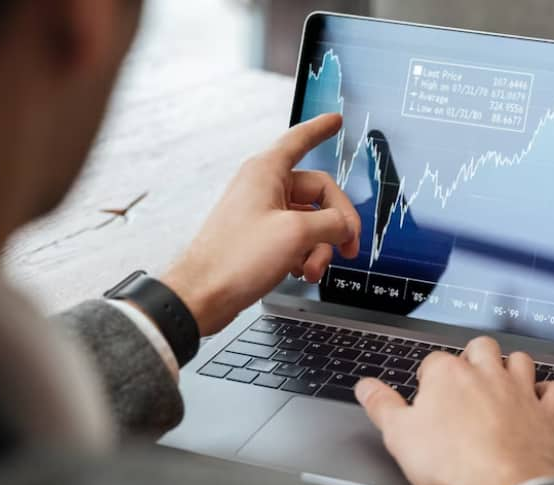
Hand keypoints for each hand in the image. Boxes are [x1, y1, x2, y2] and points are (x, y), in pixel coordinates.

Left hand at [162, 113, 360, 334]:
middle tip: (348, 247)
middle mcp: (264, 188)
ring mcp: (263, 214)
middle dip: (336, 223)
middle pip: (318, 193)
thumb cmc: (236, 258)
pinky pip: (297, 239)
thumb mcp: (296, 234)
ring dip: (320, 247)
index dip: (320, 130)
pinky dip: (306, 255)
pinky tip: (302, 271)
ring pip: (311, 221)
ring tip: (314, 268)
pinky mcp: (261, 239)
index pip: (300, 140)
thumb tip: (346, 226)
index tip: (334, 121)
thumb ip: (332, 223)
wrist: (204, 294)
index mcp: (267, 172)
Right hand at [355, 337, 553, 484]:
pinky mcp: (547, 414)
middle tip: (464, 382)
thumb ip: (382, 406)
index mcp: (448, 375)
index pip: (434, 362)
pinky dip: (550, 392)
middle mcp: (486, 373)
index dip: (428, 379)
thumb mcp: (399, 436)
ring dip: (511, 367)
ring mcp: (520, 391)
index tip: (426, 398)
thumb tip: (366, 387)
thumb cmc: (451, 463)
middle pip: (480, 347)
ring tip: (500, 382)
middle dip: (472, 358)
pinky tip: (542, 399)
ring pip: (520, 360)